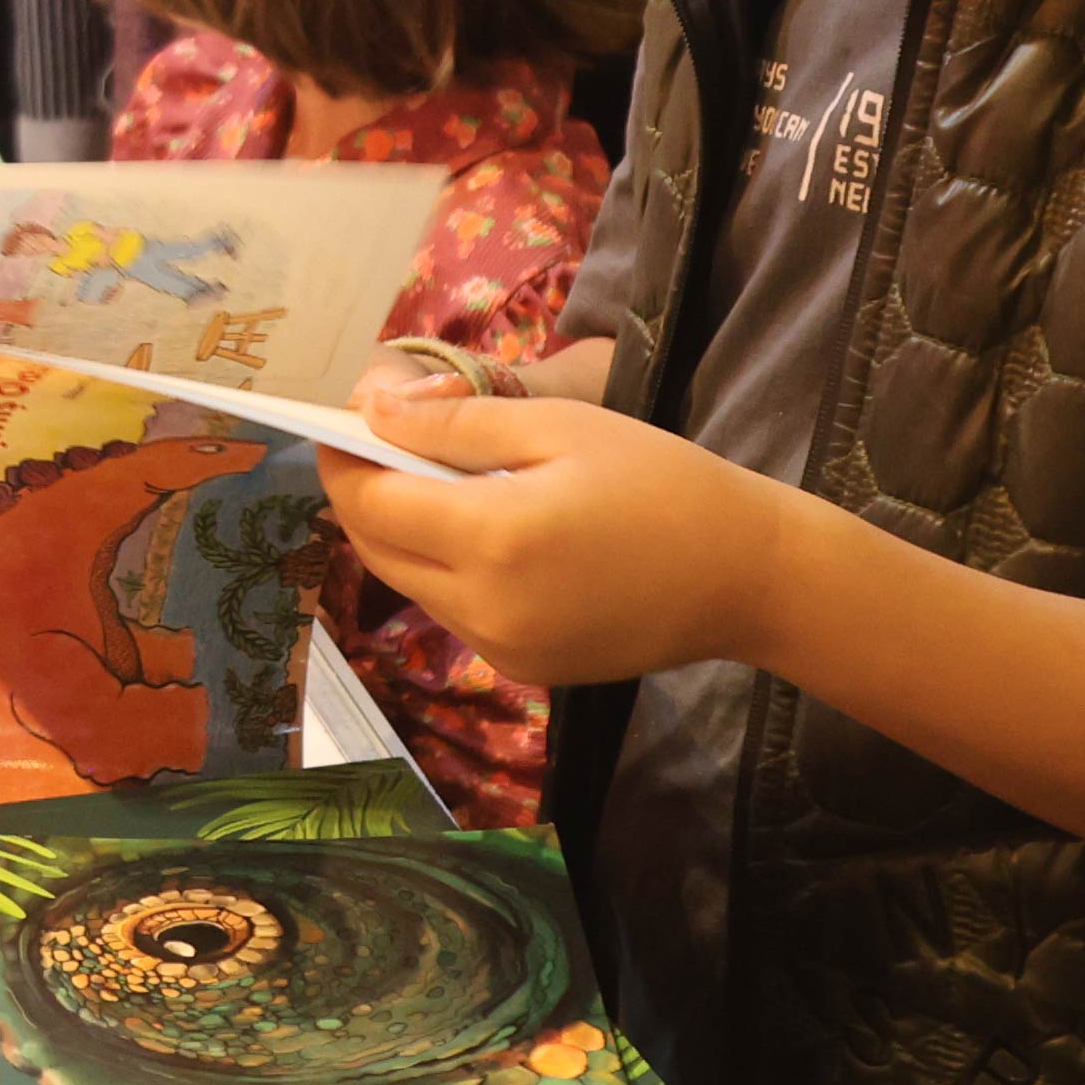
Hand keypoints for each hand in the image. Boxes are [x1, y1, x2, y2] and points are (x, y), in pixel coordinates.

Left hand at [316, 371, 819, 688]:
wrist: (745, 577)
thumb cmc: (659, 481)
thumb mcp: (557, 426)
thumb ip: (454, 424)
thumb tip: (372, 415)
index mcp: (490, 539)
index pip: (370, 501)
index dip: (342, 459)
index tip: (339, 422)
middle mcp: (482, 608)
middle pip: (377, 547)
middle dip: (361, 493)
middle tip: (379, 443)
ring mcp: (502, 648)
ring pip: (411, 583)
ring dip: (402, 532)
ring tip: (435, 479)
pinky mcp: (524, 669)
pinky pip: (454, 612)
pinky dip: (445, 568)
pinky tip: (483, 530)